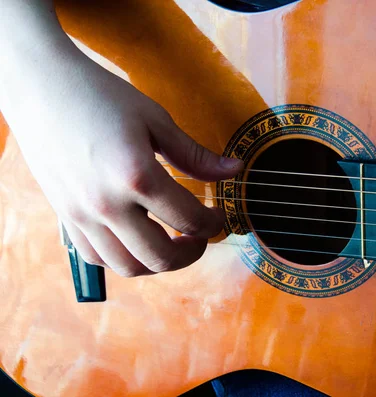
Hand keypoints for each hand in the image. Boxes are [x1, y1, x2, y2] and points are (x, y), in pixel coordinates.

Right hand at [1, 39, 242, 276]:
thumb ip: (195, 155)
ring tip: (172, 241)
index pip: (189, 220)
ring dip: (159, 263)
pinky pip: (98, 258)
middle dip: (192, 253)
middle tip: (200, 235)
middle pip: (161, 258)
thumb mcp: (156, 120)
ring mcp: (82, 215)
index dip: (214, 224)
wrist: (41, 87)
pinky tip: (138, 239)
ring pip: (128, 266)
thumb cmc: (101, 96)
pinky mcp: (65, 217)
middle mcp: (107, 204)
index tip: (220, 217)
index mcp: (136, 176)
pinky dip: (124, 258)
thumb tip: (234, 170)